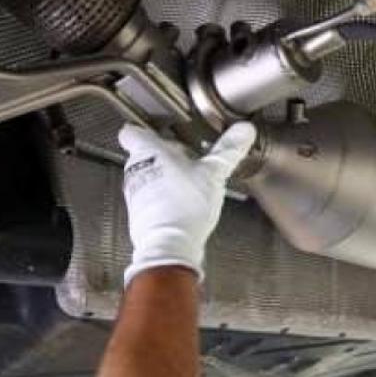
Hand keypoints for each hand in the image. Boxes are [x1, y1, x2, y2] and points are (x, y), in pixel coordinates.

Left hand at [119, 122, 256, 285]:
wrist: (170, 245)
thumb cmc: (183, 206)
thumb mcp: (213, 172)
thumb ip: (228, 150)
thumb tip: (243, 131)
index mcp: (149, 152)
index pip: (132, 132)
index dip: (144, 131)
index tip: (156, 132)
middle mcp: (136, 171)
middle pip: (144, 156)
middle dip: (165, 158)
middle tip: (186, 161)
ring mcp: (136, 196)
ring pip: (147, 180)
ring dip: (165, 181)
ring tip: (189, 186)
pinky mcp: (141, 217)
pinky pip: (150, 204)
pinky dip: (164, 203)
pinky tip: (185, 208)